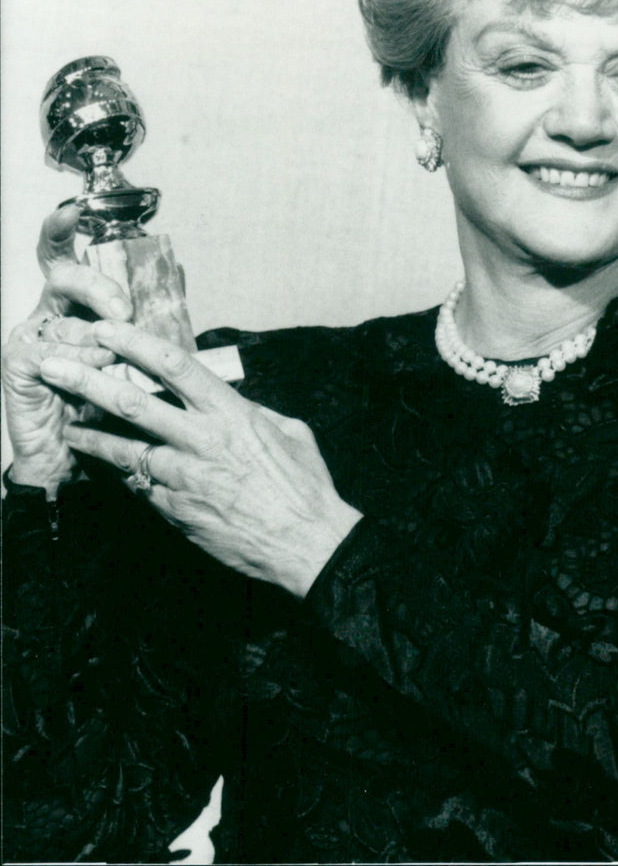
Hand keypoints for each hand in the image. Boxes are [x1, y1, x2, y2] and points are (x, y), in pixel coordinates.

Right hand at [1, 206, 131, 494]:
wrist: (76, 452)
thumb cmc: (107, 401)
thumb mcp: (131, 354)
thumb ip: (142, 319)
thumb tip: (170, 281)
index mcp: (72, 303)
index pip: (62, 255)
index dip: (60, 229)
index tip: (71, 209)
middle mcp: (47, 311)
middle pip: (66, 275)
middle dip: (101, 290)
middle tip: (124, 315)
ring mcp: (29, 335)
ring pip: (71, 323)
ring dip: (100, 350)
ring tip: (107, 374)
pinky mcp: (19, 361)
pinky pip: (54, 352)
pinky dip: (78, 367)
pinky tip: (82, 382)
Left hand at [40, 321, 362, 596]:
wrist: (306, 544)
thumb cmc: (304, 487)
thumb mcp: (289, 430)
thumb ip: (253, 411)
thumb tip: (232, 402)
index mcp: (231, 412)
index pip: (174, 365)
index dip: (135, 343)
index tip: (107, 330)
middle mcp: (202, 440)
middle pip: (132, 402)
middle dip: (87, 381)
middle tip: (55, 366)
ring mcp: (184, 478)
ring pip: (123, 450)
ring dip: (89, 437)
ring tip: (65, 427)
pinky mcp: (176, 511)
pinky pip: (139, 487)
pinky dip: (121, 475)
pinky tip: (106, 469)